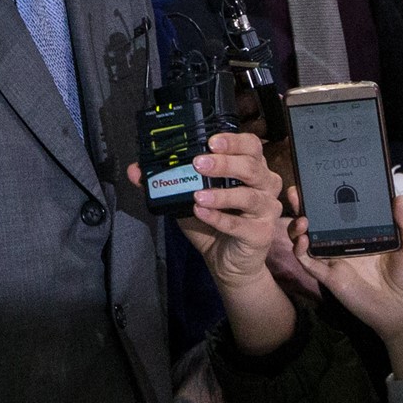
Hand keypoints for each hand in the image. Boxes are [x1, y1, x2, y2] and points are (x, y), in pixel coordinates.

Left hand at [179, 133, 282, 290]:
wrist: (227, 261)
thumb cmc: (212, 220)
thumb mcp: (186, 197)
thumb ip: (164, 181)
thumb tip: (135, 170)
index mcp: (251, 168)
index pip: (250, 145)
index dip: (233, 140)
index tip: (210, 141)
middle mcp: (264, 184)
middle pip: (251, 166)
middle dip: (224, 163)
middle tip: (198, 162)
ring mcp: (266, 209)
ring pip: (249, 195)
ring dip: (221, 194)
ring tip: (197, 194)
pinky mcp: (261, 233)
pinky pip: (241, 224)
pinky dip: (219, 218)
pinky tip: (201, 212)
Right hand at [287, 188, 402, 376]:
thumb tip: (398, 196)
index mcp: (362, 231)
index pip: (340, 208)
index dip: (328, 194)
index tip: (320, 178)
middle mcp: (344, 241)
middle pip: (318, 219)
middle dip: (304, 204)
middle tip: (296, 191)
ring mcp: (334, 258)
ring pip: (307, 237)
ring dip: (298, 225)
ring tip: (303, 217)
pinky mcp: (329, 276)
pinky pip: (308, 261)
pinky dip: (300, 250)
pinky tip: (302, 241)